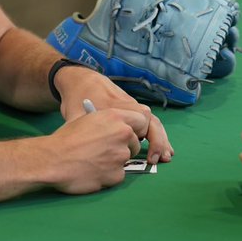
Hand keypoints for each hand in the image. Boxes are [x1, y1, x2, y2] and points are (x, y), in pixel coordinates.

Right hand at [44, 108, 146, 193]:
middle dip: (124, 148)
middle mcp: (122, 134)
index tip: (130, 134)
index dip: (136, 129)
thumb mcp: (87, 120)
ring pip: (125, 160)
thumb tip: (116, 128)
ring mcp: (120, 155)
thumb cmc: (64, 139)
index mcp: (114, 117)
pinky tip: (92, 172)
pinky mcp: (116, 175)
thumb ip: (107, 123)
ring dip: (114, 162)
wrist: (52, 160)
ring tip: (94, 161)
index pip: (141, 120)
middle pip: (134, 143)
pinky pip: (118, 175)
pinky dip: (108, 176)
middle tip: (106, 151)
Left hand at [55, 66, 173, 163]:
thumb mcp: (76, 116)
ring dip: (160, 140)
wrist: (81, 81)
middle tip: (158, 159)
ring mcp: (133, 108)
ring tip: (166, 157)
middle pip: (151, 123)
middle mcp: (130, 106)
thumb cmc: (77, 100)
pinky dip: (156, 136)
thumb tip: (90, 154)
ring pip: (153, 123)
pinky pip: (149, 123)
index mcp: (117, 109)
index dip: (145, 140)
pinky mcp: (133, 111)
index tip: (143, 154)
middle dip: (158, 141)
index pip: (141, 122)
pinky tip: (162, 149)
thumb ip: (83, 132)